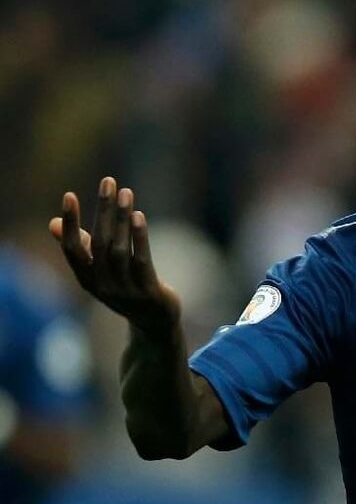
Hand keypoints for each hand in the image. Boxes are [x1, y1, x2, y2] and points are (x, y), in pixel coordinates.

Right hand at [49, 177, 180, 335]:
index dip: (70, 222)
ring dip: (122, 219)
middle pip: (99, 242)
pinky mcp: (149, 292)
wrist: (154, 322)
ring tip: (126, 192)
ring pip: (120, 249)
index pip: (72, 249)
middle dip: (103, 210)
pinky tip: (139, 216)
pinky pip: (142, 261)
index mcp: (87, 278)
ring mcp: (126, 290)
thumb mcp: (99, 270)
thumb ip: (80, 246)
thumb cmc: (124, 287)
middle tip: (108, 181)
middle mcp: (103, 285)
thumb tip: (53, 223)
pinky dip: (140, 238)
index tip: (69, 195)